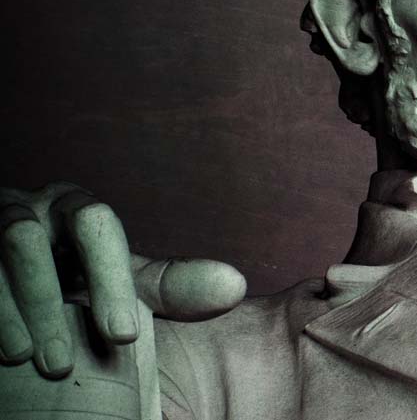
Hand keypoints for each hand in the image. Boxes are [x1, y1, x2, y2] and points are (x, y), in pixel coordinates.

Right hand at [0, 181, 245, 378]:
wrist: (9, 281)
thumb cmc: (75, 275)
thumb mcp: (124, 280)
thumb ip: (173, 286)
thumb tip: (236, 286)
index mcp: (77, 211)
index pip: (96, 225)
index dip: (110, 279)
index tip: (123, 336)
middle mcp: (30, 209)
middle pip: (29, 237)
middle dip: (45, 300)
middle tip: (62, 364)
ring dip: (10, 309)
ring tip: (26, 359)